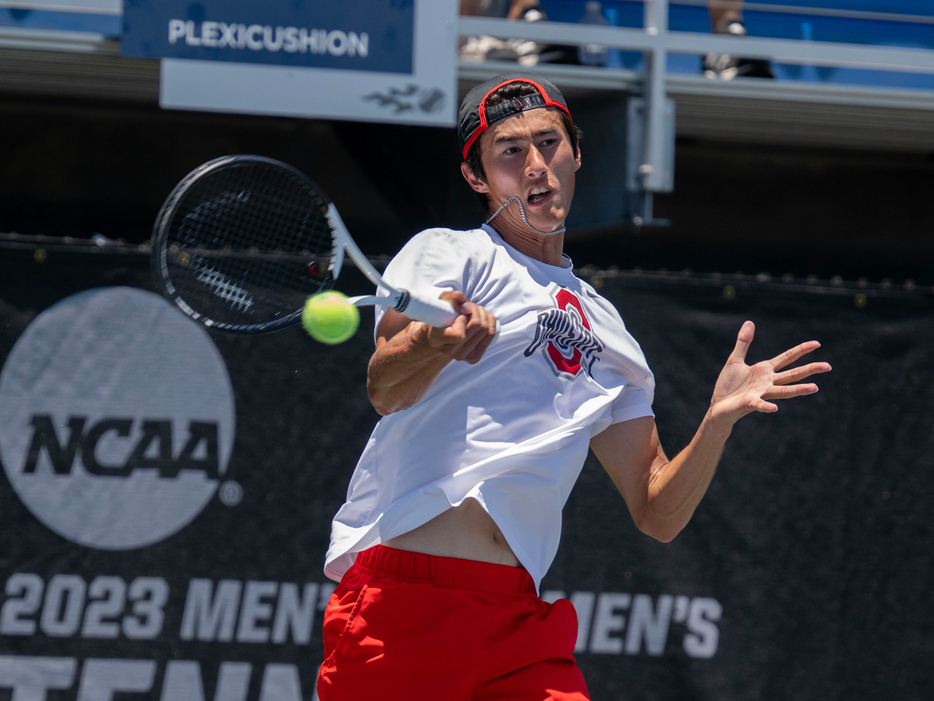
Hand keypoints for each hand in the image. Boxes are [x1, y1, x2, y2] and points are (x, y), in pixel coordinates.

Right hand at [421, 291, 496, 363]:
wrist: (442, 334)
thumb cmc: (443, 315)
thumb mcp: (444, 301)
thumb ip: (453, 298)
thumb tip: (468, 308)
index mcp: (436, 338)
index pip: (459, 335)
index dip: (462, 320)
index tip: (458, 315)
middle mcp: (449, 351)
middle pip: (477, 326)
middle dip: (476, 310)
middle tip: (469, 306)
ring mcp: (462, 356)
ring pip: (486, 329)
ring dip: (483, 314)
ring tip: (474, 312)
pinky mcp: (473, 358)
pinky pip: (490, 335)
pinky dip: (490, 322)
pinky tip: (482, 318)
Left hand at [708, 321, 831, 427]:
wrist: (718, 405)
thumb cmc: (729, 385)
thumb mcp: (735, 359)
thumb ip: (743, 343)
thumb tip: (750, 322)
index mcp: (765, 371)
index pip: (787, 358)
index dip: (801, 350)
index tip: (817, 343)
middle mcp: (767, 382)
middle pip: (792, 375)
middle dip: (809, 370)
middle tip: (827, 366)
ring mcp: (760, 393)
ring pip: (782, 391)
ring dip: (798, 390)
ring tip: (814, 388)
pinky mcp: (749, 403)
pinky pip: (759, 405)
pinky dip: (766, 407)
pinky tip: (774, 409)